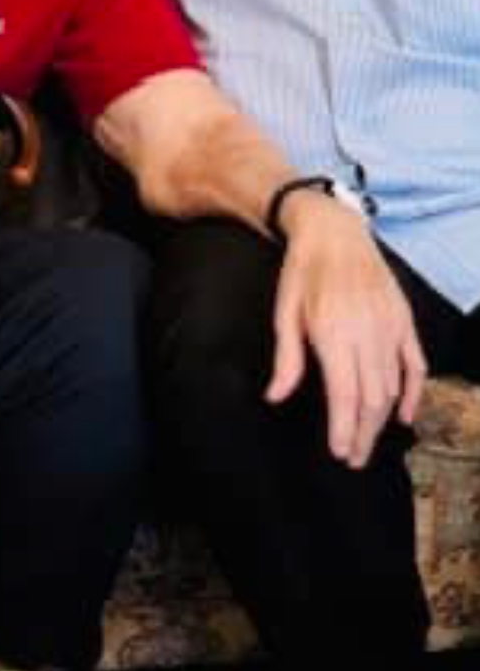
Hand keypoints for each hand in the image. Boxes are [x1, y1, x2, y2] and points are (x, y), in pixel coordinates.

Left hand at [265, 194, 425, 468]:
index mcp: (334, 333)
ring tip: (368, 441)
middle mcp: (366, 333)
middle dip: (363, 434)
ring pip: (392, 387)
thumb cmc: (302, 272)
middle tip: (353, 458)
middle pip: (372, 399)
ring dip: (382, 419)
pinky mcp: (403, 319)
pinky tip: (404, 415)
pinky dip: (413, 393)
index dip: (343, 428)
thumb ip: (286, 359)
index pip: (345, 395)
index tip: (339, 452)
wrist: (334, 232)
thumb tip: (275, 396)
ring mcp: (389, 327)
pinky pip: (415, 365)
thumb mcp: (285, 312)